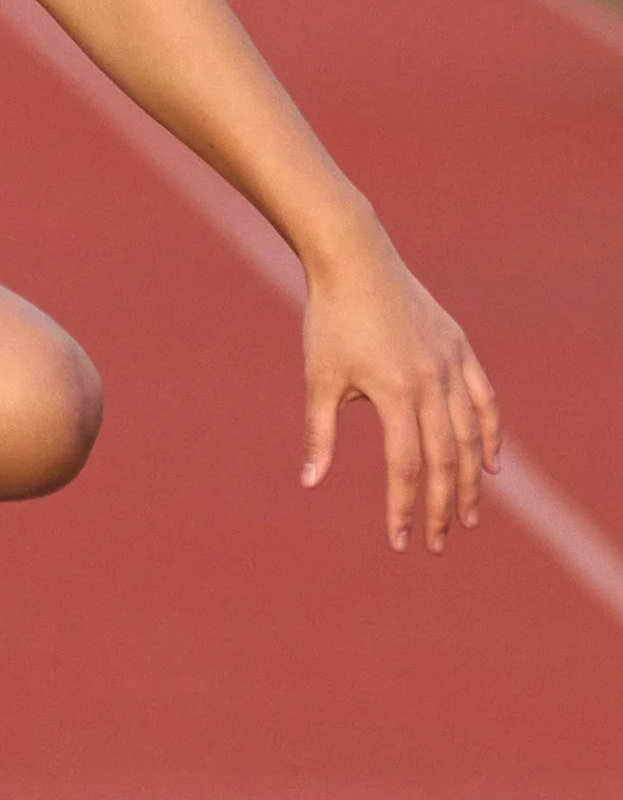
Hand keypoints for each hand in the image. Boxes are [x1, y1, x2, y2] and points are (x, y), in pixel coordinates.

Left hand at [300, 227, 498, 552]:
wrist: (354, 259)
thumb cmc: (329, 320)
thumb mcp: (319, 378)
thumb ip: (320, 433)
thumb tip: (310, 482)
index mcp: (395, 394)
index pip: (405, 466)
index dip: (404, 506)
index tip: (401, 540)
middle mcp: (432, 383)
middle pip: (445, 459)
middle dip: (443, 505)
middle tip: (440, 540)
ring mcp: (451, 364)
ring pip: (471, 434)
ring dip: (472, 478)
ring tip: (469, 513)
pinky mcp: (459, 348)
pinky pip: (484, 399)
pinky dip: (490, 432)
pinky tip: (490, 462)